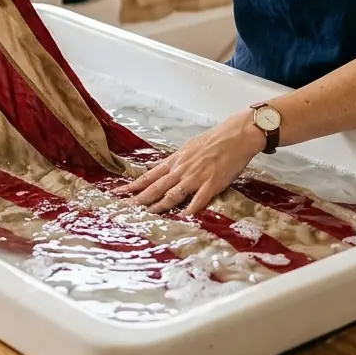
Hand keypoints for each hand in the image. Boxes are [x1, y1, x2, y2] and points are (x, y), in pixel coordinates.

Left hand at [115, 109, 266, 215]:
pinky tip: (182, 218)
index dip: (133, 186)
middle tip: (125, 208)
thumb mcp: (186, 148)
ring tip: (147, 215)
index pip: (149, 176)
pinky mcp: (212, 184)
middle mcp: (181, 170)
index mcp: (175, 161)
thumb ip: (170, 161)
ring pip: (173, 194)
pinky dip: (190, 210)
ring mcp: (196, 177)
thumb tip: (152, 167)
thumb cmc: (213, 141)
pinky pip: (198, 200)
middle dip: (139, 199)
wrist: (236, 135)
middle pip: (156, 187)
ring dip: (159, 206)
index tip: (119, 193)